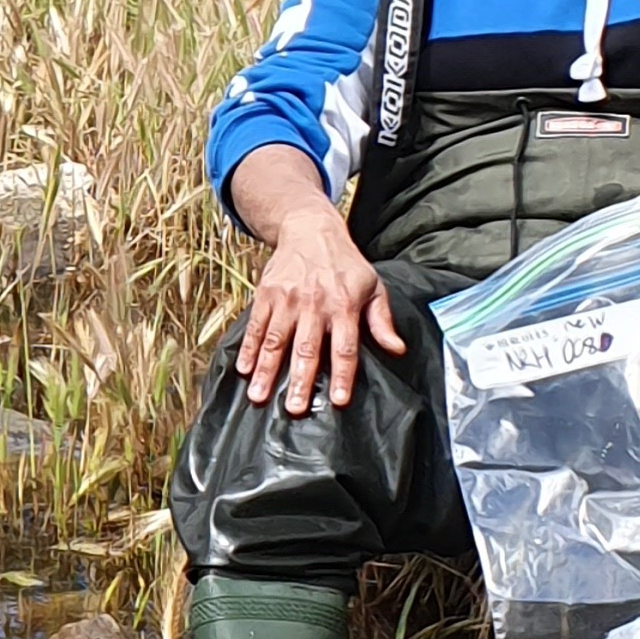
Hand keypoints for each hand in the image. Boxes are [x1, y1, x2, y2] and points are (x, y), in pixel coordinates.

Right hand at [237, 200, 403, 415]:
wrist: (310, 229)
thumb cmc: (346, 264)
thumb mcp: (373, 286)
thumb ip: (382, 321)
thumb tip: (397, 349)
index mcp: (344, 305)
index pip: (344, 347)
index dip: (343, 375)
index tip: (339, 401)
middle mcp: (314, 304)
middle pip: (307, 348)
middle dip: (300, 380)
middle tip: (294, 409)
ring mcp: (287, 300)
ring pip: (276, 340)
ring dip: (266, 370)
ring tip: (258, 396)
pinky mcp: (266, 295)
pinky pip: (256, 326)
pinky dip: (248, 348)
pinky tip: (242, 369)